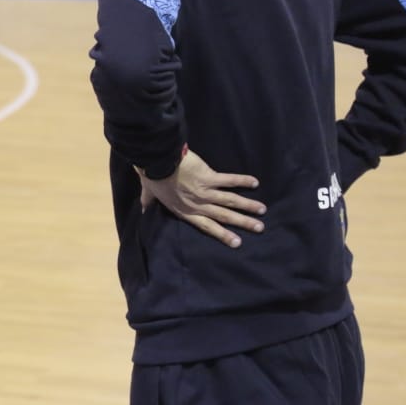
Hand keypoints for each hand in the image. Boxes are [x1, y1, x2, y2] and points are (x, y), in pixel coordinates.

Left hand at [137, 150, 265, 248]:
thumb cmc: (152, 177)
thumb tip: (143, 210)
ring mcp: (205, 192)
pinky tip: (255, 182)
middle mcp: (198, 205)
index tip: (237, 242)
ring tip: (262, 210)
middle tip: (259, 228)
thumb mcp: (149, 194)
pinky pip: (229, 180)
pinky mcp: (209, 177)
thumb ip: (148, 203)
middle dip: (243, 223)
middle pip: (224, 216)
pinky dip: (242, 181)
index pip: (207, 226)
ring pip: (231, 201)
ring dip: (248, 206)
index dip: (222, 234)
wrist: (156, 161)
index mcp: (185, 211)